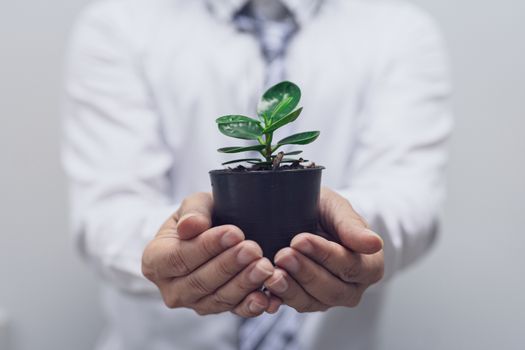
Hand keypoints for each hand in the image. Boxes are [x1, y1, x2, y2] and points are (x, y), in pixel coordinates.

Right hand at [142, 192, 281, 316]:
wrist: (208, 234)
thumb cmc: (199, 217)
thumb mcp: (193, 205)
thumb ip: (193, 211)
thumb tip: (192, 226)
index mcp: (155, 261)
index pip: (179, 257)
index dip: (207, 247)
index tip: (234, 233)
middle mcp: (171, 289)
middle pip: (200, 282)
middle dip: (229, 266)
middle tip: (253, 249)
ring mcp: (194, 303)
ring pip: (218, 299)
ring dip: (244, 284)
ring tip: (265, 268)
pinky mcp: (217, 309)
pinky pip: (234, 312)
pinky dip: (252, 306)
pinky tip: (269, 298)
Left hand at [264, 187, 383, 311]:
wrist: (307, 218)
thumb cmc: (325, 211)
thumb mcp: (337, 208)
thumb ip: (352, 225)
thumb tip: (374, 243)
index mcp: (369, 265)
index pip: (350, 265)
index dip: (325, 255)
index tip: (301, 239)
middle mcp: (351, 288)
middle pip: (332, 289)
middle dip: (305, 272)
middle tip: (283, 254)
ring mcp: (327, 298)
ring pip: (312, 302)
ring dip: (290, 288)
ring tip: (272, 273)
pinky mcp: (305, 302)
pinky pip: (293, 305)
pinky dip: (278, 297)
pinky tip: (265, 286)